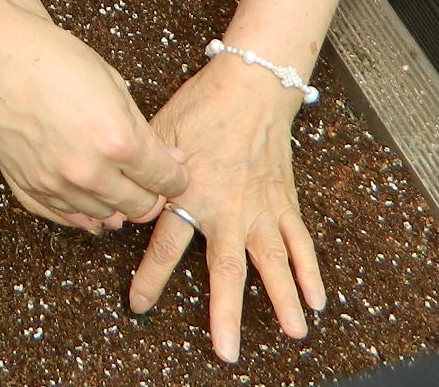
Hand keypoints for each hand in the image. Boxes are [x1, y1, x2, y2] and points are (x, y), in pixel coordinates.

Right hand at [0, 10, 185, 231]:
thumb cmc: (50, 58)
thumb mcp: (112, 84)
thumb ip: (143, 131)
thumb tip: (169, 162)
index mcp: (117, 142)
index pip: (165, 181)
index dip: (176, 177)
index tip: (174, 171)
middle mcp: (88, 173)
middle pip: (139, 207)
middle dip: (150, 194)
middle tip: (147, 177)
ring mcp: (55, 184)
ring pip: (104, 217)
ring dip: (115, 203)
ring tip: (114, 181)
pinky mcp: (27, 187)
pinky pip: (65, 217)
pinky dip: (81, 213)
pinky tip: (87, 199)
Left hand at [126, 59, 324, 363]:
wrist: (248, 86)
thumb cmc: (197, 108)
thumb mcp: (155, 135)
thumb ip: (142, 174)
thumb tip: (119, 200)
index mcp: (188, 193)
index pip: (163, 247)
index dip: (149, 280)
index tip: (138, 307)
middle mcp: (226, 208)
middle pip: (225, 269)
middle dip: (225, 312)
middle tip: (226, 351)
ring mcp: (260, 208)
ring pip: (273, 262)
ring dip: (283, 299)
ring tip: (294, 334)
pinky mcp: (284, 201)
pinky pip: (300, 241)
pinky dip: (311, 271)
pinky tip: (318, 300)